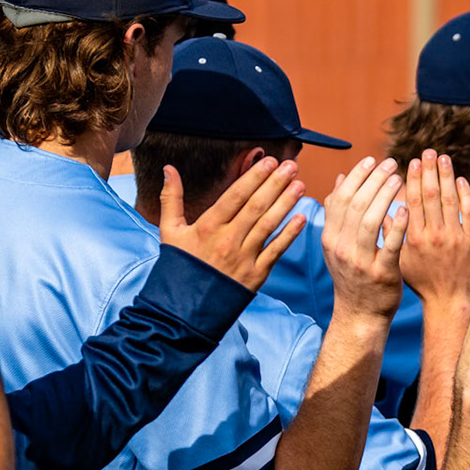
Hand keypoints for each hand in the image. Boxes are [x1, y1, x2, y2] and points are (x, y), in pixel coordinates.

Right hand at [159, 157, 305, 291]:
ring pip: (268, 225)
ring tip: (300, 185)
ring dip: (286, 204)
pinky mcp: (255, 275)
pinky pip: (276, 251)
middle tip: (291, 166)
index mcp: (208, 226)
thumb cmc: (178, 266)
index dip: (254, 177)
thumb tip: (168, 168)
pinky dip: (289, 235)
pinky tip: (301, 218)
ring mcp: (243, 258)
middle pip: (256, 206)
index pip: (236, 195)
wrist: (184, 308)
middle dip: (276, 184)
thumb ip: (171, 198)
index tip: (269, 161)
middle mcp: (228, 240)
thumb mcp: (170, 230)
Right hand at [320, 156, 406, 321]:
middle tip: (392, 163)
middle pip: (356, 204)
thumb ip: (338, 213)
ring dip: (385, 195)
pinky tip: (407, 207)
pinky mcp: (381, 273)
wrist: (360, 315)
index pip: (341, 198)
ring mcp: (360, 262)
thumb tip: (338, 180)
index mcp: (331, 238)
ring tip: (400, 178)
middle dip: (374, 179)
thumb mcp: (339, 244)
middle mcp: (341, 248)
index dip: (357, 176)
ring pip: (370, 220)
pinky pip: (389, 244)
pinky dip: (398, 224)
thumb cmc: (354, 276)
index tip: (373, 159)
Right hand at [397, 151, 469, 308]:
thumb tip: (381, 210)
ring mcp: (454, 238)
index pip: (412, 201)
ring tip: (443, 157)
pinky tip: (460, 179)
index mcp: (413, 239)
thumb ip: (392, 234)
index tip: (411, 161)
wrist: (448, 303)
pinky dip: (464, 194)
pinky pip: (468, 213)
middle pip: (431, 195)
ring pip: (449, 200)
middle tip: (427, 151)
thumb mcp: (401, 261)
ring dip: (446, 176)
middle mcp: (433, 236)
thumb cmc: (422, 283)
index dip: (413, 180)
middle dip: (428, 171)